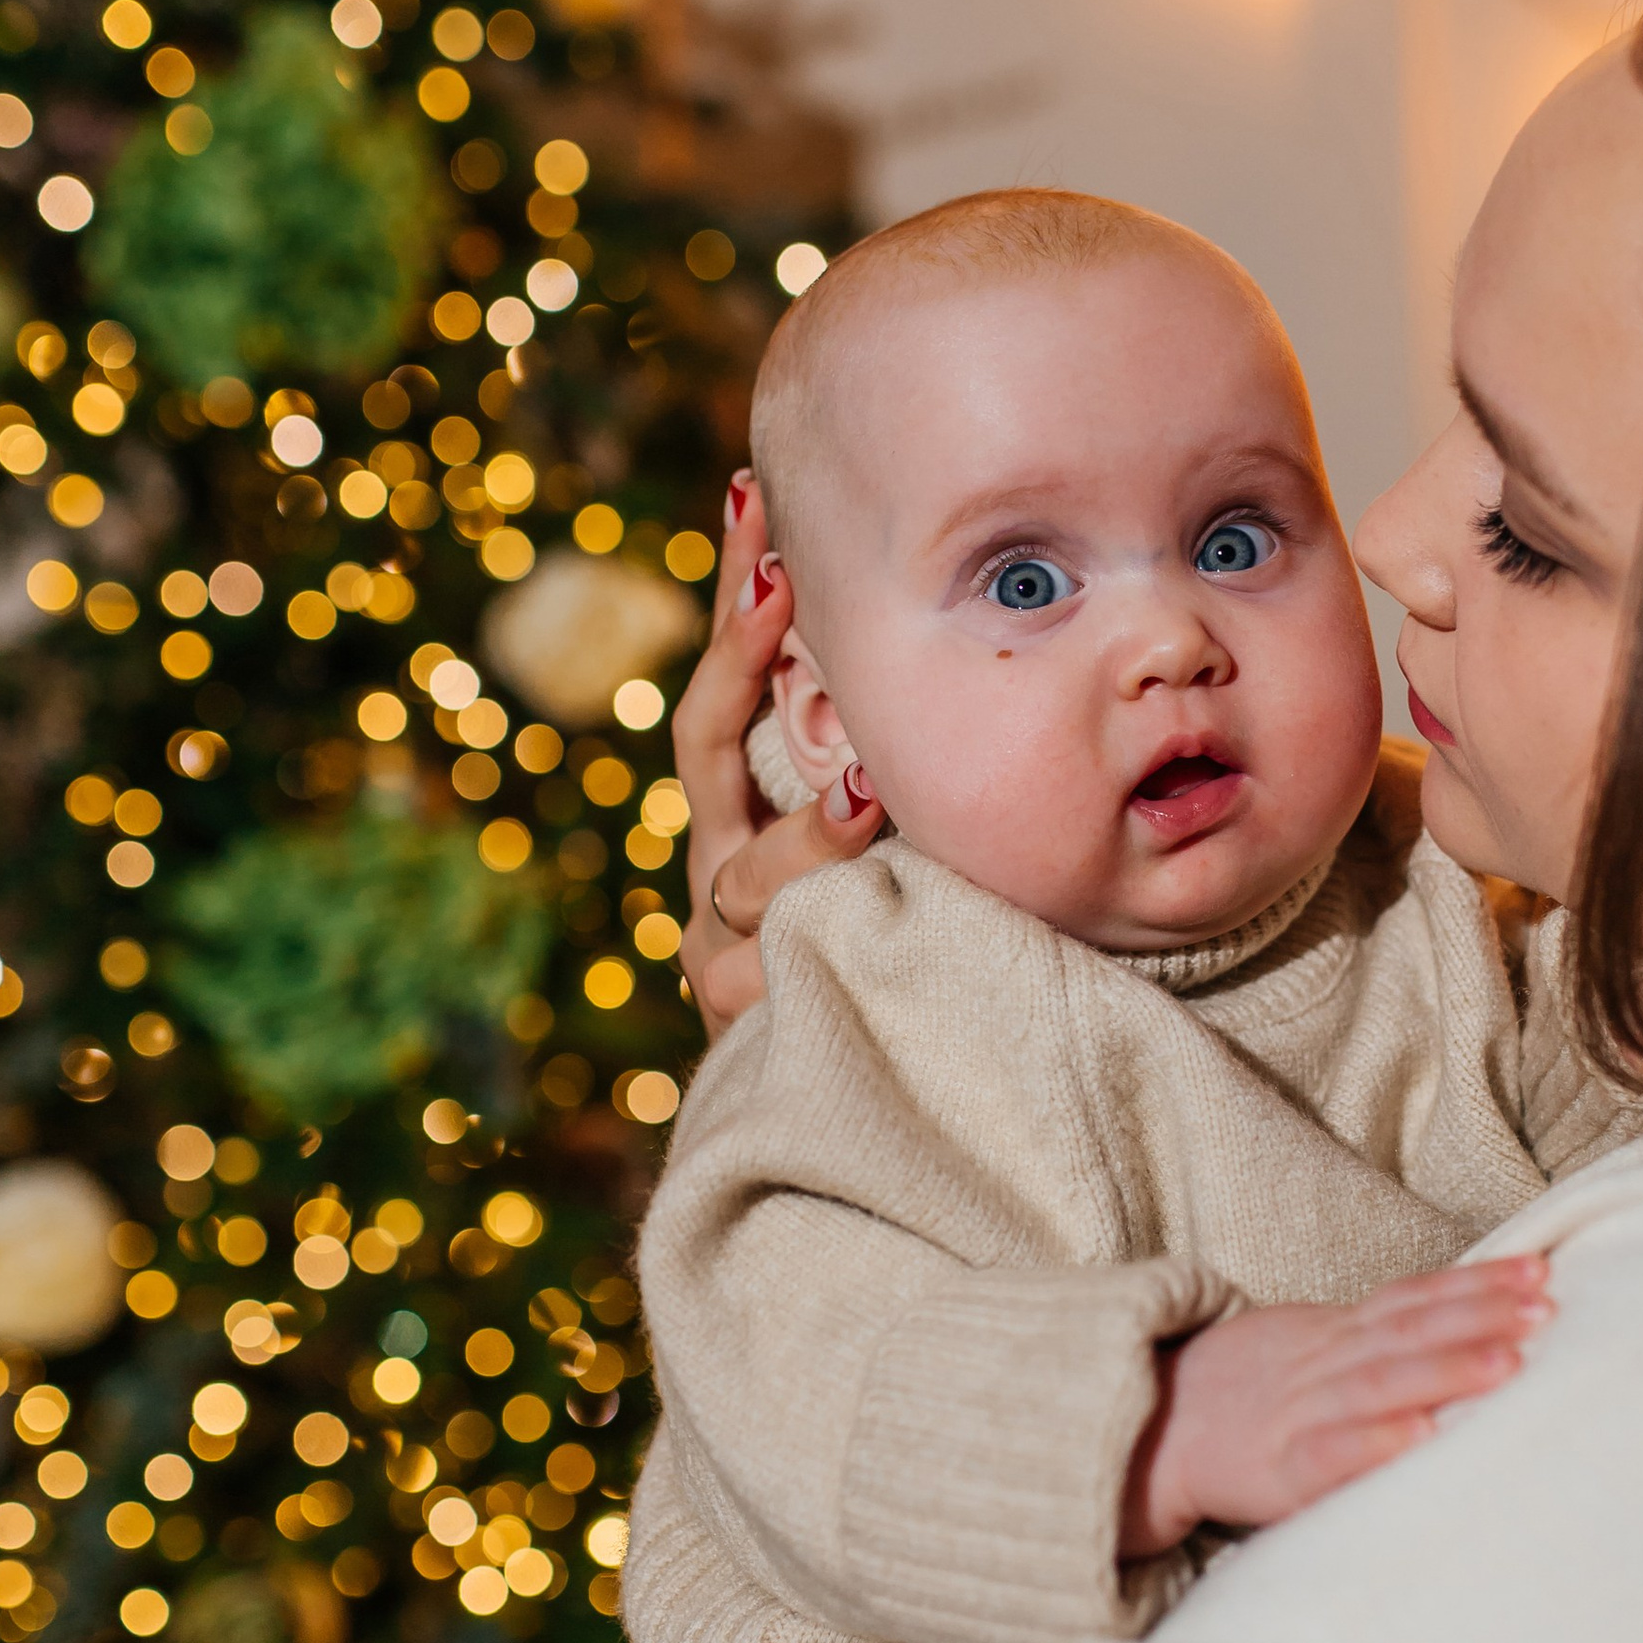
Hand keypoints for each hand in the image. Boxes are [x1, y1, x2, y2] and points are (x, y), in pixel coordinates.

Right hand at [676, 477, 885, 1034]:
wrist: (867, 1134)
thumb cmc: (902, 967)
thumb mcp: (892, 857)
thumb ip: (886, 764)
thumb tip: (933, 634)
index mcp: (732, 825)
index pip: (721, 696)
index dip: (733, 612)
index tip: (754, 508)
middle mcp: (716, 881)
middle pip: (709, 757)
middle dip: (742, 667)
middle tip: (783, 588)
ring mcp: (727, 960)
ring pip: (754, 881)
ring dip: (812, 834)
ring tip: (870, 793)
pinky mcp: (754, 1036)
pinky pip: (784, 983)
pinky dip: (823, 955)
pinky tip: (863, 933)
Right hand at [1119, 1258, 1551, 1555]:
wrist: (1149, 1432)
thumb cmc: (1250, 1397)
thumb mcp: (1312, 1350)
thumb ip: (1381, 1342)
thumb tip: (1476, 1330)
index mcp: (1335, 1333)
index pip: (1414, 1297)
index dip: (1476, 1283)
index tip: (1540, 1272)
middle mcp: (1323, 1362)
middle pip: (1409, 1330)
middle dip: (1480, 1316)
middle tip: (1545, 1308)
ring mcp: (1298, 1412)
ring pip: (1379, 1382)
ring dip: (1446, 1370)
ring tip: (1509, 1364)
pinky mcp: (1277, 1470)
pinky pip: (1329, 1453)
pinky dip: (1375, 1441)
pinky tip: (1422, 1436)